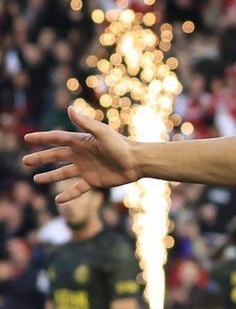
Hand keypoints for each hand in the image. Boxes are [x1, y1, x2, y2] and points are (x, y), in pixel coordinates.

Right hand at [22, 107, 141, 202]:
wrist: (138, 162)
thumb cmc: (121, 145)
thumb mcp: (102, 133)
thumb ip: (86, 123)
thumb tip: (69, 108)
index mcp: (81, 142)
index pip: (56, 139)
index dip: (42, 138)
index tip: (27, 138)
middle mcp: (81, 155)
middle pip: (55, 156)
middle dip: (40, 158)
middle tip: (25, 161)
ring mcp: (86, 169)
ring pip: (63, 173)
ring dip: (50, 177)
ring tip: (36, 179)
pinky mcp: (94, 181)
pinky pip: (77, 189)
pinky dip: (68, 195)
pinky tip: (58, 200)